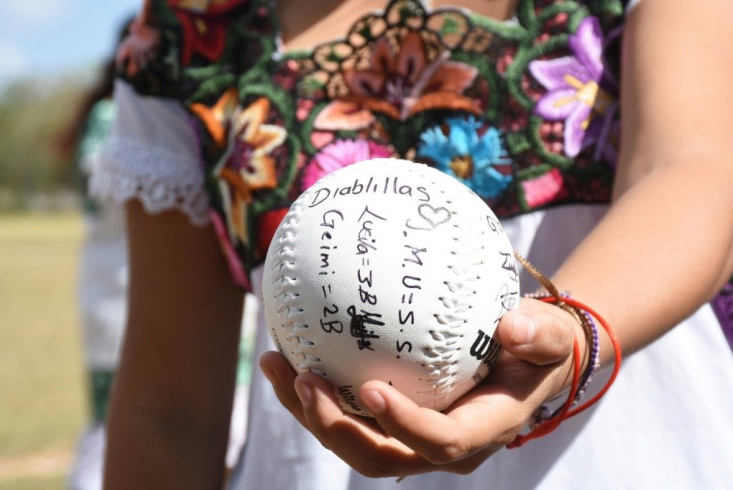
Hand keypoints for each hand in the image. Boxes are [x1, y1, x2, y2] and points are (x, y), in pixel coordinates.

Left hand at [259, 298, 579, 476]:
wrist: (524, 362)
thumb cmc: (537, 348)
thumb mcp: (549, 337)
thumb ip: (539, 333)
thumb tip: (512, 323)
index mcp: (481, 431)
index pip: (440, 443)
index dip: (403, 426)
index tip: (368, 390)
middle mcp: (441, 445)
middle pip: (380, 457)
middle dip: (334, 429)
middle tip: (302, 380)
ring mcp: (411, 437)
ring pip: (354, 442)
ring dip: (310, 413)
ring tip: (277, 365)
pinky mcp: (393, 421)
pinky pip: (349, 417)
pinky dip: (315, 395)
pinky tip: (289, 355)